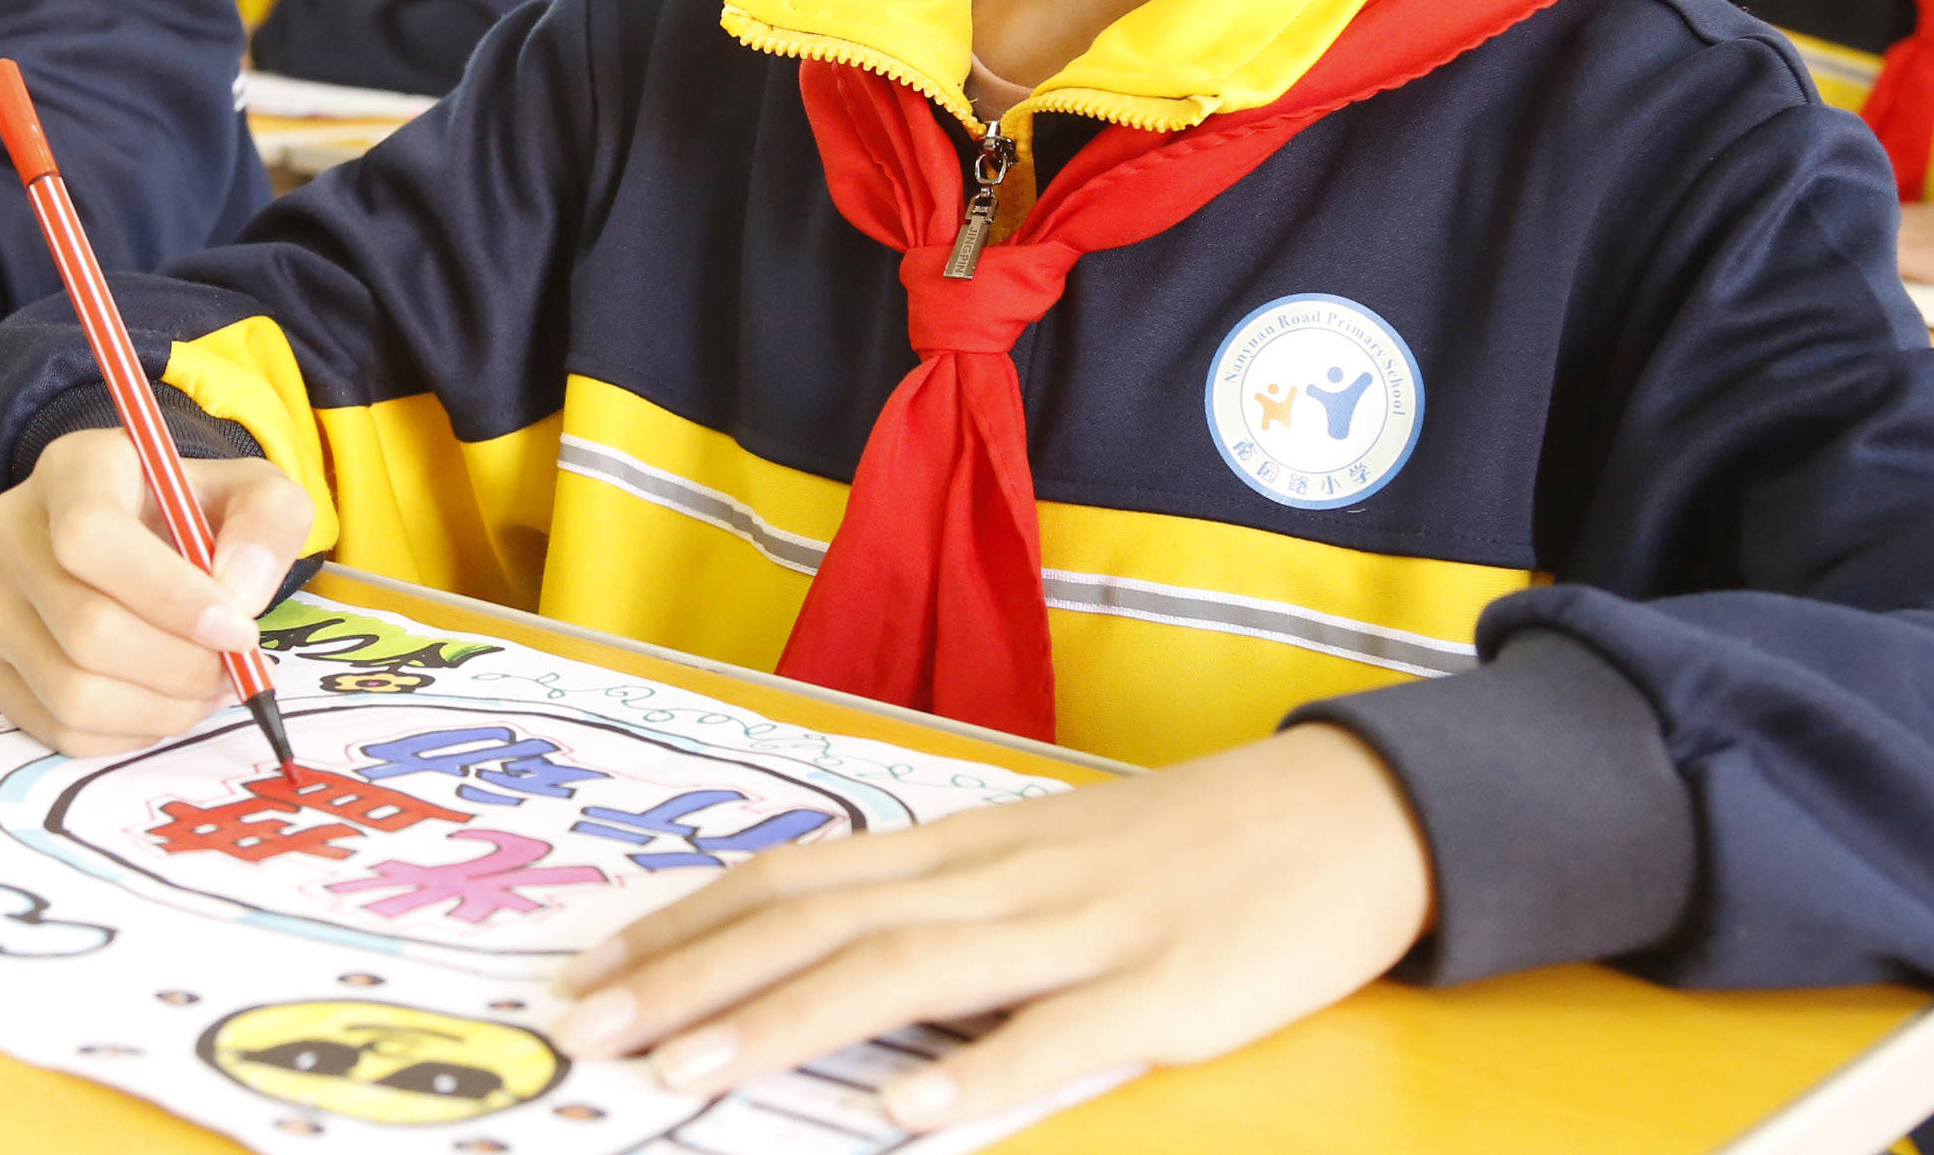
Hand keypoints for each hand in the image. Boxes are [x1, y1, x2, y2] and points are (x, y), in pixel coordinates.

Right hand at [0, 426, 314, 755]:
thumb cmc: (197, 515)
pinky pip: (60, 729)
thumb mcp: (255, 493)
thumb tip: (238, 595)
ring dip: (162, 707)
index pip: (89, 536)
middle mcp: (13, 532)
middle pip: (85, 627)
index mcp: (72, 469)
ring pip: (72, 691)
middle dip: (180, 665)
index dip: (169, 596)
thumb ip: (270, 522)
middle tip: (235, 668)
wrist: (148, 541)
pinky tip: (165, 701)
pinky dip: (129, 732)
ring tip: (208, 685)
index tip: (237, 628)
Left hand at [553, 723, 1433, 1131]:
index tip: (590, 972)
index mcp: (969, 848)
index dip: (687, 927)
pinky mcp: (1167, 992)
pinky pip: (1063, 1037)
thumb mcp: (1044, 858)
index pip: (796, 880)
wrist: (1348, 814)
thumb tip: (816, 954)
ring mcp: (1082, 933)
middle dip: (691, 979)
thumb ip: (941, 902)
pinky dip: (981, 1078)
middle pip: (821, 923)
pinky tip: (908, 1119)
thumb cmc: (1182, 851)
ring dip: (786, 1022)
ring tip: (687, 1073)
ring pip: (909, 972)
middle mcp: (1002, 879)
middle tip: (586, 1029)